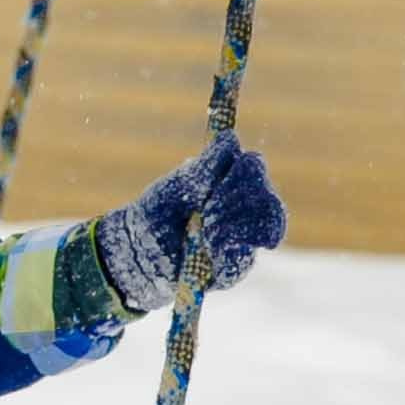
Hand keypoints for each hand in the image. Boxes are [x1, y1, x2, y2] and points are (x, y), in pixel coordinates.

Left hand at [94, 135, 286, 313]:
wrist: (137, 249)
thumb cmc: (157, 212)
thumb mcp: (178, 187)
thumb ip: (205, 167)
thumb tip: (229, 137)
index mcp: (229, 183)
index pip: (254, 170)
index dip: (245, 173)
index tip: (220, 182)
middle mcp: (243, 210)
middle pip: (267, 201)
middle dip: (236, 204)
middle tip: (208, 212)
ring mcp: (243, 240)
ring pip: (262, 230)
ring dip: (232, 227)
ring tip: (205, 231)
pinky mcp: (234, 267)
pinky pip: (244, 261)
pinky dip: (225, 254)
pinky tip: (207, 251)